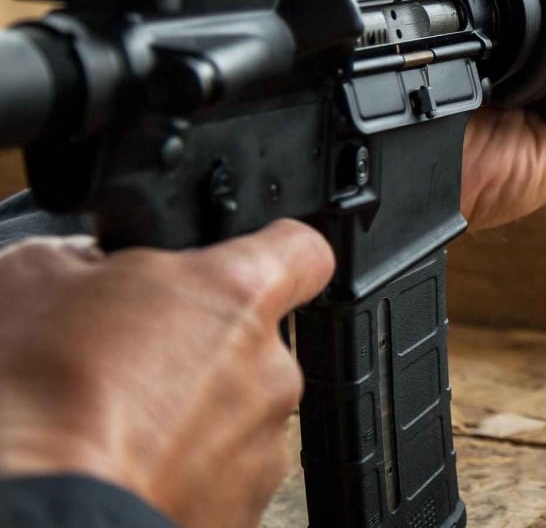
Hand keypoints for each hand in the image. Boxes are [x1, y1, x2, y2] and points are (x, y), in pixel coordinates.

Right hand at [0, 221, 333, 527]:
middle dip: (199, 350)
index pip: (302, 252)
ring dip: (190, 418)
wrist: (39, 511)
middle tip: (125, 366)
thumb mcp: (34, 278)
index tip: (238, 269)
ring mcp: (262, 450)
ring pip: (235, 416)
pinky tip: (126, 472)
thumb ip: (89, 262)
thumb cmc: (39, 400)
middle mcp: (270, 371)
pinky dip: (181, 476)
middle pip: (253, 345)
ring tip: (114, 428)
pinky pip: (219, 480)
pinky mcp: (242, 515)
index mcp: (236, 295)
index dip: (272, 256)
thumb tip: (88, 269)